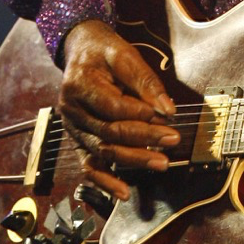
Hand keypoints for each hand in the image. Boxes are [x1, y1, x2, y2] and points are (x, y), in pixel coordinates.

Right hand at [59, 19, 179, 199]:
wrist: (81, 51)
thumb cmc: (104, 52)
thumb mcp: (125, 55)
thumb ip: (146, 81)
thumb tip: (167, 109)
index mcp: (79, 84)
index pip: (112, 106)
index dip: (140, 113)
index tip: (166, 116)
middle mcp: (71, 110)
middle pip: (109, 132)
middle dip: (144, 139)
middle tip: (172, 140)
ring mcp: (73, 128)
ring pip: (102, 151)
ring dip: (133, 160)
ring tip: (161, 163)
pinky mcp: (79, 140)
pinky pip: (88, 166)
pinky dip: (105, 182)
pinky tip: (123, 192)